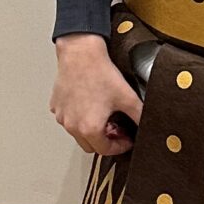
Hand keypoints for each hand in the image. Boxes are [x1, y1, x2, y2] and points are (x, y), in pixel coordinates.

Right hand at [50, 33, 143, 156]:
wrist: (81, 53)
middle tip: (116, 129)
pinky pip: (68, 119)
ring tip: (103, 115)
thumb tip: (147, 125)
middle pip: (90, 145)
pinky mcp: (56, 106)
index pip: (105, 150)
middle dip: (105, 141)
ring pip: (77, 133)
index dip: (119, 147)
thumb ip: (139, 116)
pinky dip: (78, 117)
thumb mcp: (127, 97)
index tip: (126, 139)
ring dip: (90, 130)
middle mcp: (72, 126)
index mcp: (89, 128)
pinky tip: (89, 104)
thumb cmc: (100, 73)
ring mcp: (62, 116)